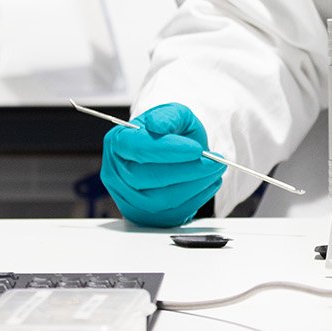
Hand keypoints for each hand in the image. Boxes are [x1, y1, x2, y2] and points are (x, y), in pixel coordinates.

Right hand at [100, 102, 223, 227]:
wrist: (171, 154)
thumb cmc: (169, 133)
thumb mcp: (172, 114)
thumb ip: (167, 116)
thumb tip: (158, 125)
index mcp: (117, 143)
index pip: (138, 148)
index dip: (168, 150)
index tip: (196, 148)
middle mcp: (116, 173)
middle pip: (148, 177)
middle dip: (187, 169)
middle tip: (215, 161)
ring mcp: (127, 198)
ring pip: (161, 198)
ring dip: (195, 185)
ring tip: (215, 170)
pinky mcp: (143, 216)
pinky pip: (170, 213)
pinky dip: (195, 199)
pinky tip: (208, 183)